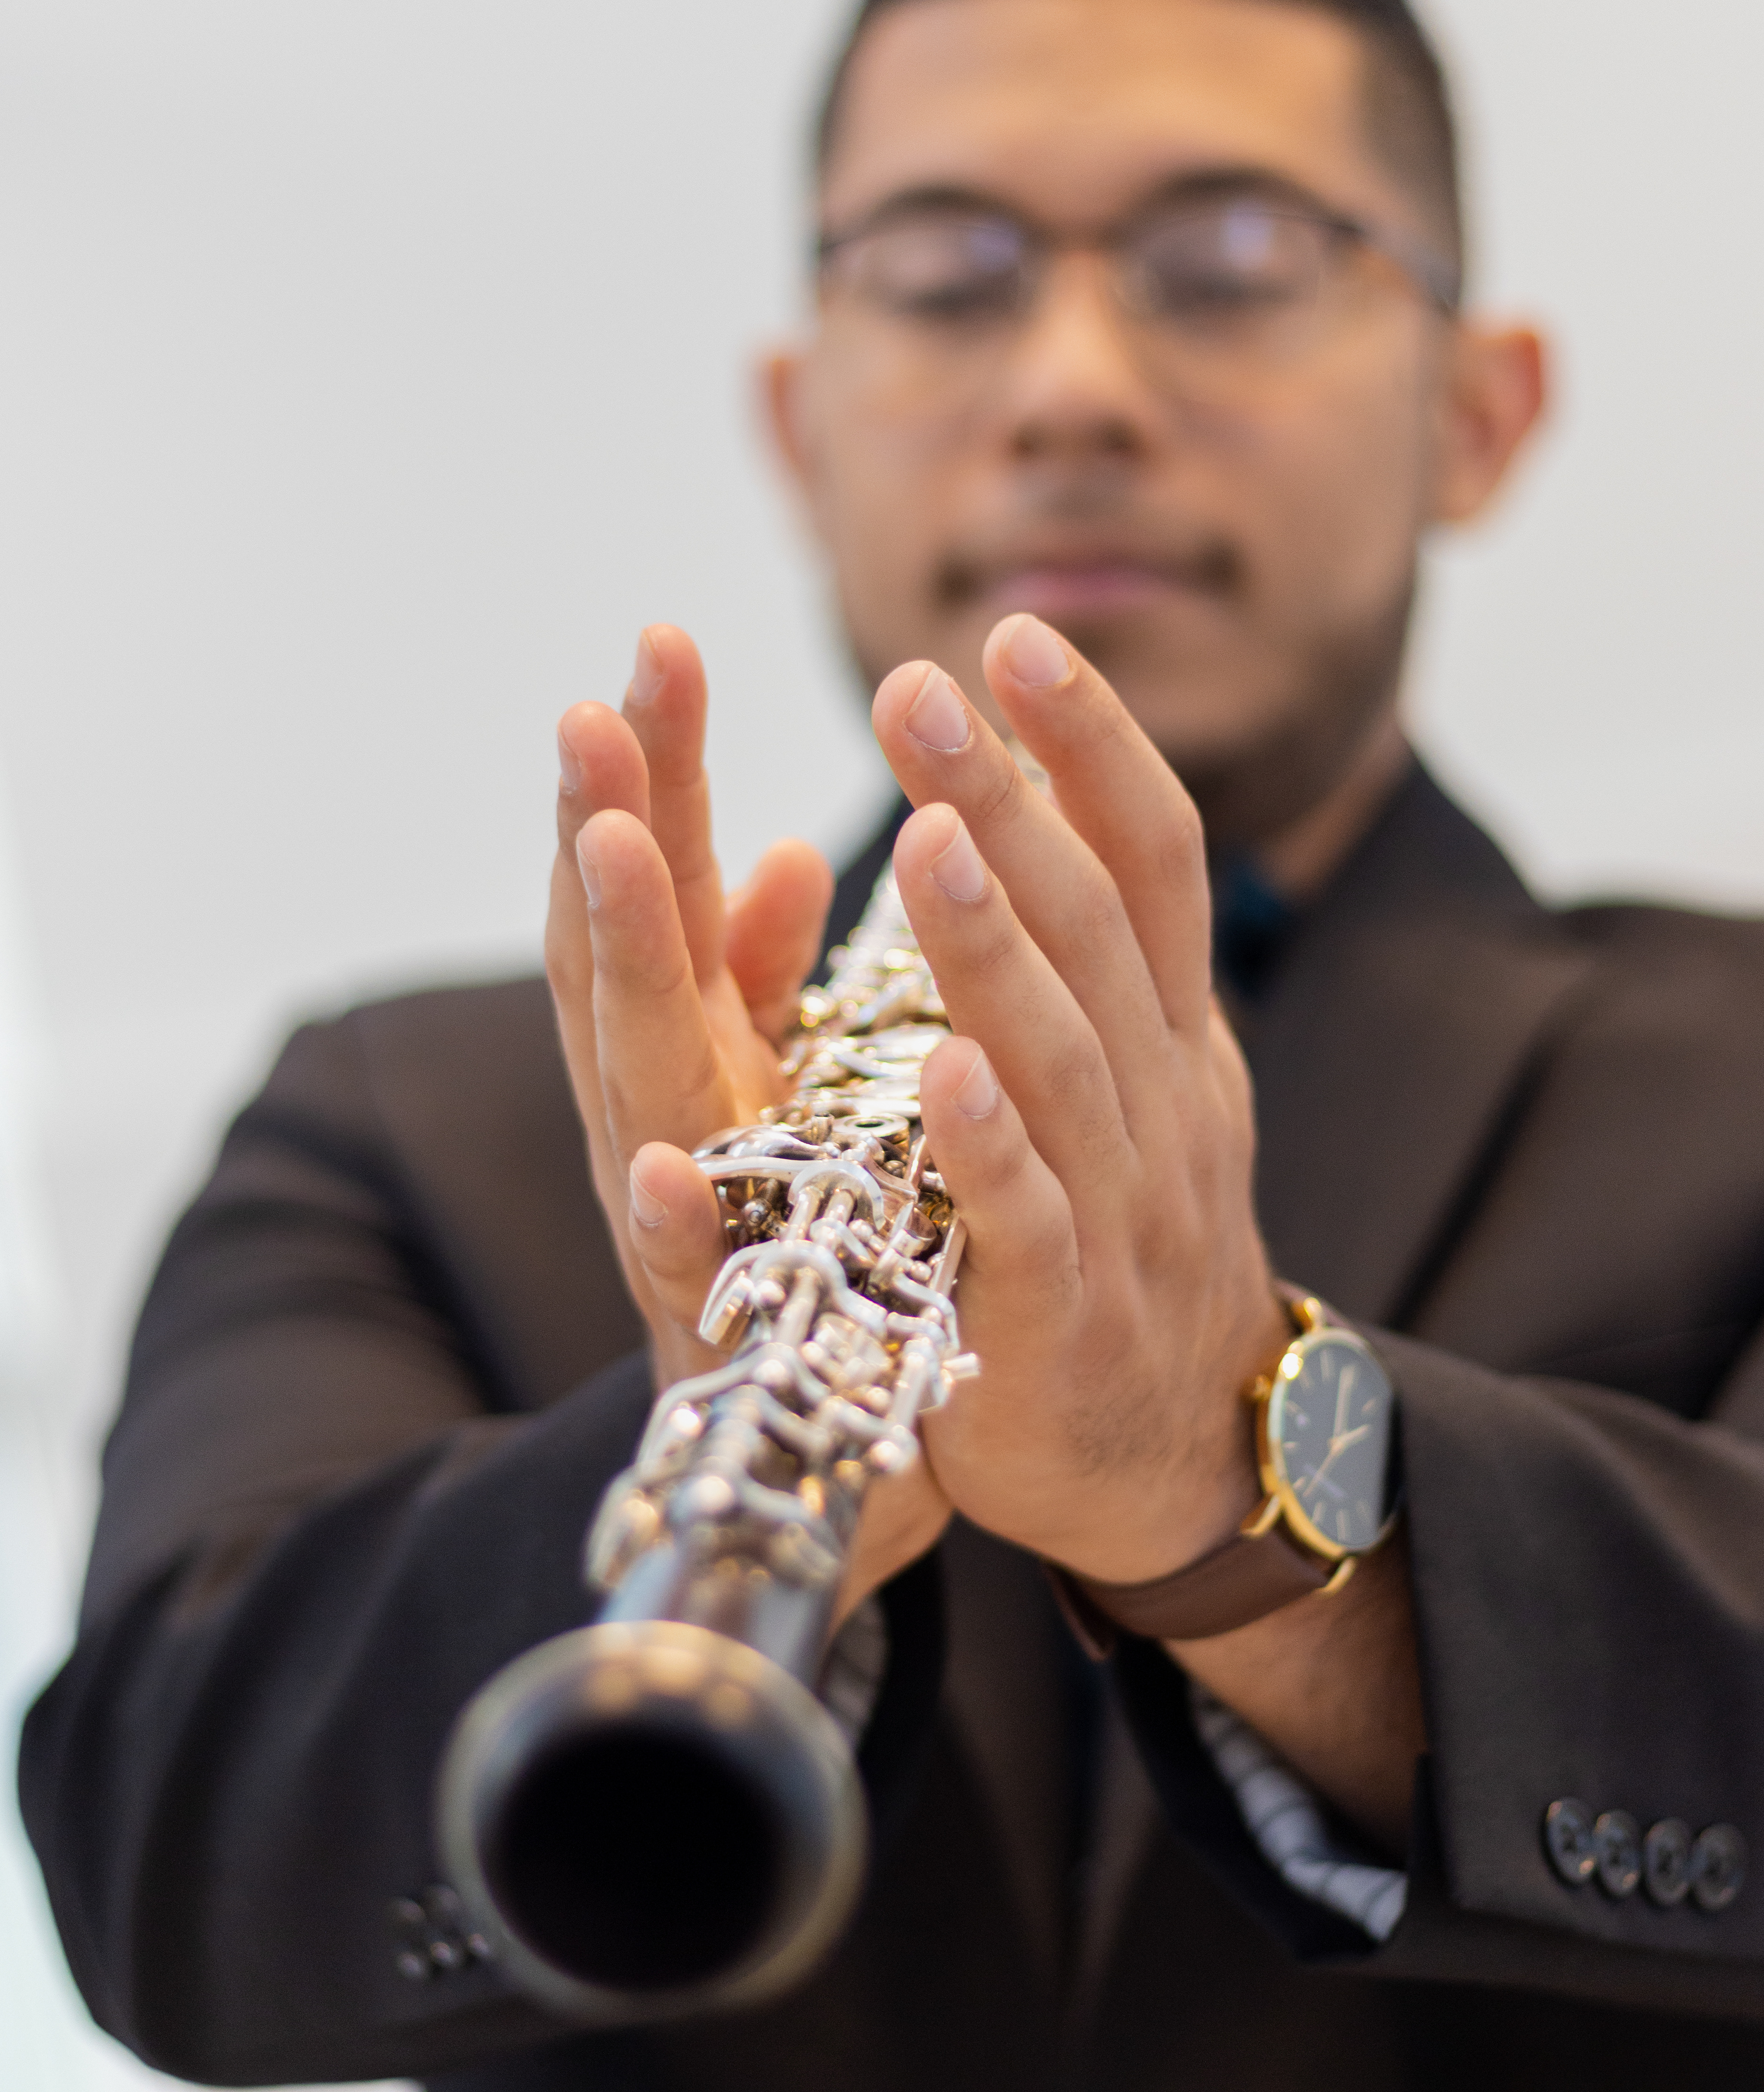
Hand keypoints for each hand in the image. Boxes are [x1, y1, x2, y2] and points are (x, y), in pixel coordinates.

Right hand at [544, 625, 950, 1617]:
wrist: (812, 1443)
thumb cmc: (802, 1236)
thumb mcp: (786, 1082)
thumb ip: (763, 975)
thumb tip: (780, 852)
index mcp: (692, 1049)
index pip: (658, 885)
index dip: (653, 770)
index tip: (661, 643)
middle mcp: (662, 1114)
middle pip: (620, 952)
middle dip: (606, 825)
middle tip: (593, 703)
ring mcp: (676, 1219)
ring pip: (632, 1078)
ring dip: (616, 964)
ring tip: (599, 846)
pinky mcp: (713, 1333)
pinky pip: (688, 1274)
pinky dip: (676, 1217)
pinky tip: (667, 1163)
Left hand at [870, 611, 1288, 1585]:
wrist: (1175, 1453)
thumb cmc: (1125, 1238)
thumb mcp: (1140, 1084)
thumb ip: (1099, 961)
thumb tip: (1036, 798)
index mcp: (1171, 1039)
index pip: (1152, 862)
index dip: (1093, 749)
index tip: (1017, 639)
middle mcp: (1162, 1104)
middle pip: (1097, 933)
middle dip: (1010, 804)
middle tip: (915, 687)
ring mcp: (1120, 1212)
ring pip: (1061, 1060)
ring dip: (992, 946)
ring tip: (927, 834)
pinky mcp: (1057, 1320)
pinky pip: (1023, 1220)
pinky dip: (987, 1143)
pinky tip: (938, 1068)